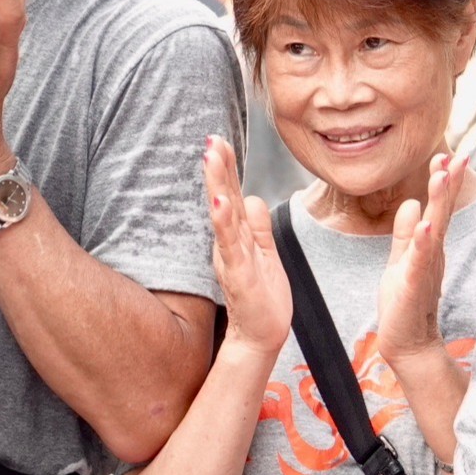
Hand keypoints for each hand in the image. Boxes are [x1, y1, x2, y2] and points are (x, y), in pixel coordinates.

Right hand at [204, 135, 290, 357]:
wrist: (261, 336)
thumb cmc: (263, 298)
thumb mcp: (265, 253)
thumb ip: (258, 226)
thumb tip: (251, 196)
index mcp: (237, 236)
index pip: (230, 194)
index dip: (225, 168)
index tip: (219, 140)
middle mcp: (229, 242)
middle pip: (222, 197)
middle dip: (217, 167)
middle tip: (210, 138)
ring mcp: (231, 257)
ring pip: (222, 215)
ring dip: (216, 185)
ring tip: (211, 158)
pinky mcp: (239, 273)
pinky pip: (230, 244)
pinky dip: (224, 223)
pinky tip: (221, 203)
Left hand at [376, 153, 463, 369]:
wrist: (407, 341)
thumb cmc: (403, 301)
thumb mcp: (401, 260)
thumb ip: (405, 234)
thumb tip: (411, 203)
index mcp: (428, 245)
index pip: (436, 208)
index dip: (440, 183)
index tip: (443, 156)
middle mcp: (432, 253)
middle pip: (441, 212)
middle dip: (447, 184)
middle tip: (456, 155)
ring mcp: (426, 267)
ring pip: (434, 229)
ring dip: (438, 203)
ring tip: (441, 177)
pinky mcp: (415, 284)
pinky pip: (421, 260)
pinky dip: (423, 241)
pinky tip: (425, 225)